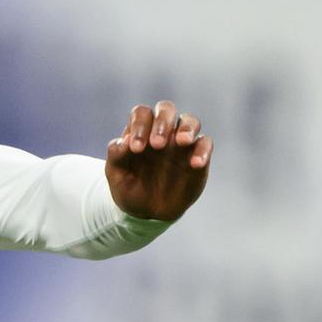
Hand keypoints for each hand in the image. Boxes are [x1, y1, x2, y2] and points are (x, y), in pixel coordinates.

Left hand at [102, 101, 211, 220]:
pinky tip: (195, 164)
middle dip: (162, 122)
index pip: (141, 114)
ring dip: (187, 128)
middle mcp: (163, 131)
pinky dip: (203, 150)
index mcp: (141, 130)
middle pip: (167, 109)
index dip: (139, 125)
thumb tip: (124, 140)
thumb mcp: (116, 176)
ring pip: (191, 121)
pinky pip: (205, 144)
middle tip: (157, 144)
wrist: (148, 212)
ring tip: (182, 141)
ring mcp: (182, 142)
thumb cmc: (130, 188)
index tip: (136, 149)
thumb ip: (116, 156)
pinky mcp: (198, 155)